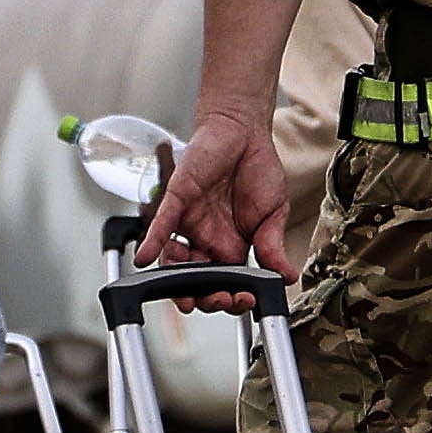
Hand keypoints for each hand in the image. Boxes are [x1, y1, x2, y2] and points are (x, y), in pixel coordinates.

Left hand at [139, 101, 291, 286]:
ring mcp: (190, 223)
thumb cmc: (258, 170)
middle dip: (204, 297)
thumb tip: (287, 277)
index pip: (226, 283)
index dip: (231, 298)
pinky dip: (152, 242)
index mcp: (232, 247)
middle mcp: (207, 239)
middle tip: (218, 300)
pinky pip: (162, 225)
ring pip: (175, 261)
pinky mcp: (177, 200)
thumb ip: (273, 246)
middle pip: (197, 281)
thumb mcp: (274, 213)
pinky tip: (144, 258)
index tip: (243, 300)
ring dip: (178, 282)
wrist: (243, 131)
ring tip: (188, 294)